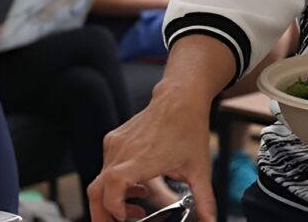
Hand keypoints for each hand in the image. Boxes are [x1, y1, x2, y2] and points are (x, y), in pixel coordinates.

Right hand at [88, 84, 215, 221]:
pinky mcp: (114, 140)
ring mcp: (116, 144)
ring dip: (113, 201)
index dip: (115, 207)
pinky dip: (115, 185)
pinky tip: (137, 188)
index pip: (112, 187)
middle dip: (103, 215)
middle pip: (96, 191)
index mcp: (143, 158)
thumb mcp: (200, 169)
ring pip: (100, 181)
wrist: (181, 97)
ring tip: (136, 210)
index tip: (128, 217)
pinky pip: (105, 168)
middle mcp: (124, 150)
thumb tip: (211, 221)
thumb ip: (205, 200)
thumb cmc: (189, 128)